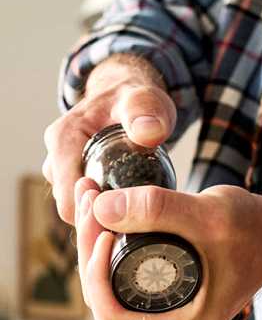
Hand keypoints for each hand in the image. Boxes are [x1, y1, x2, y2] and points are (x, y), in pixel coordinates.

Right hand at [43, 55, 175, 223]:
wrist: (126, 97)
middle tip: (141, 222)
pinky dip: (106, 217)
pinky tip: (132, 217)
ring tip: (139, 218)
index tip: (131, 217)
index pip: (69, 197)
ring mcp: (63, 174)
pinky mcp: (74, 183)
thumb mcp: (146, 100)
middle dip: (102, 221)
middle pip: (72, 209)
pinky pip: (85, 209)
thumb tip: (148, 132)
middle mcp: (56, 160)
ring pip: (78, 212)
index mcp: (63, 139)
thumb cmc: (134, 98)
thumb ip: (147, 111)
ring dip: (104, 221)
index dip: (97, 214)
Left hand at [74, 181, 261, 319]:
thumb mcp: (208, 214)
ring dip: (95, 245)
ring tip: (92, 196)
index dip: (95, 275)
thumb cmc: (254, 230)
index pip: (112, 317)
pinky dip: (110, 250)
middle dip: (89, 249)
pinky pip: (124, 283)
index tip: (104, 228)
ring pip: (111, 291)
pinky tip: (106, 213)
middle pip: (105, 302)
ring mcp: (170, 318)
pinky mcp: (167, 300)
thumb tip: (100, 207)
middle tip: (90, 196)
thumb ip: (157, 208)